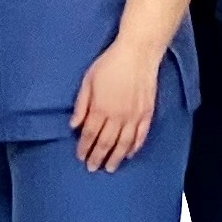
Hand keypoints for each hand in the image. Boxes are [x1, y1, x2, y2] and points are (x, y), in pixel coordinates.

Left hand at [71, 38, 164, 172]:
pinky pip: (141, 136)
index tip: (81, 157)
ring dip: (115, 158)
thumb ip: (81, 105)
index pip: (90, 135)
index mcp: (100, 108)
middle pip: (105, 143)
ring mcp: (134, 116)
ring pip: (123, 144)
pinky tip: (129, 154)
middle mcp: (117, 116)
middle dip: (97, 157)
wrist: (138, 54)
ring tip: (110, 168)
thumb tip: (74, 125)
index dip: (84, 148)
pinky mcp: (147, 113)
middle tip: (92, 168)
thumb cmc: (110, 64)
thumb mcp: (88, 81)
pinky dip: (134, 147)